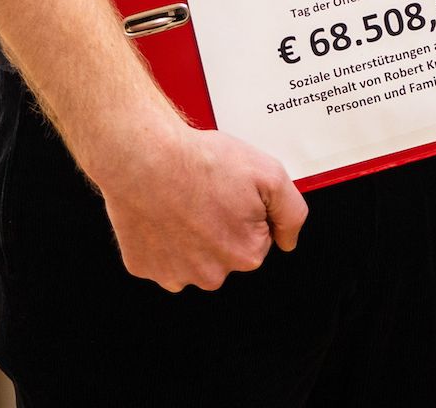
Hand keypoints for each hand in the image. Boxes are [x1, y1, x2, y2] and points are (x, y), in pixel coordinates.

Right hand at [87, 119, 305, 291]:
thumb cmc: (202, 164)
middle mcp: (211, 275)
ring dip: (191, 237)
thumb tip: (288, 240)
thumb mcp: (271, 175)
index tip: (232, 194)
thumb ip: (291, 212)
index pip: (258, 239)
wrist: (146, 159)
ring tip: (184, 203)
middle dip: (221, 227)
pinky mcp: (143, 268)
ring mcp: (174, 275)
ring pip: (193, 258)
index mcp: (246, 254)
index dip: (248, 212)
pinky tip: (163, 215)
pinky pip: (161, 258)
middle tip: (208, 196)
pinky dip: (162, 240)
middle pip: (225, 252)